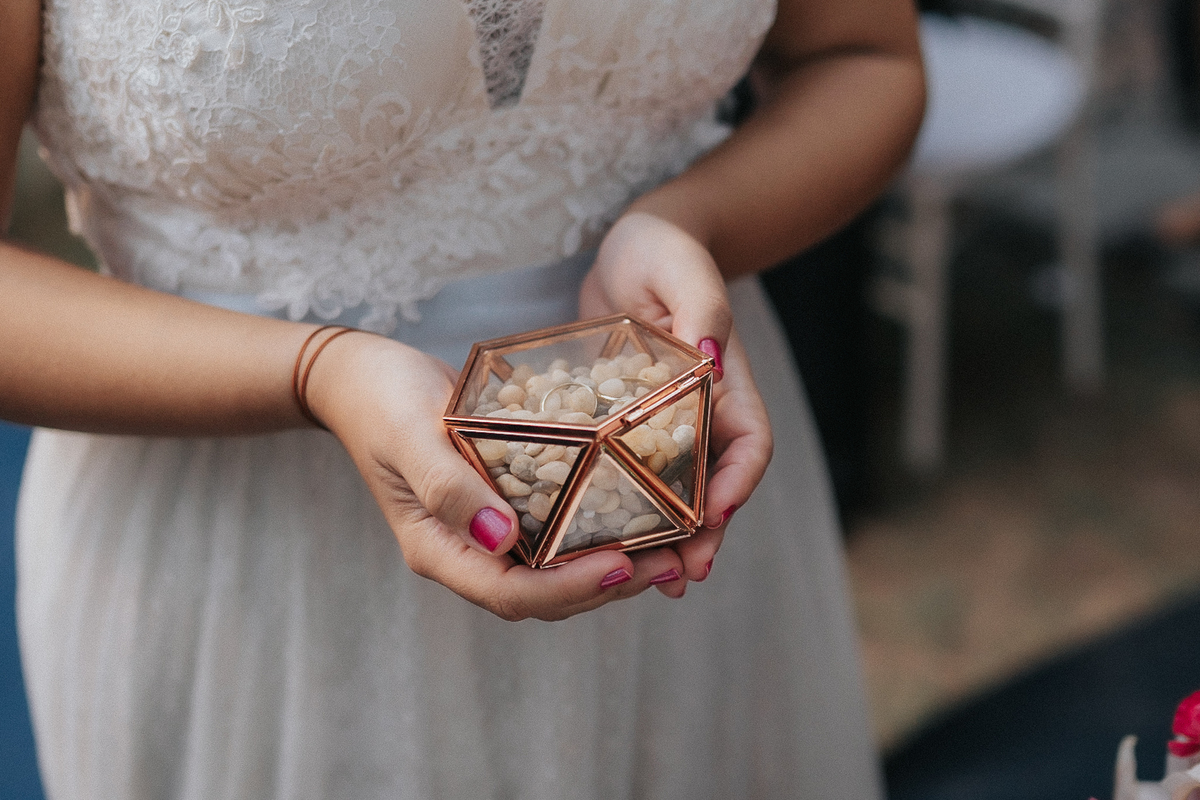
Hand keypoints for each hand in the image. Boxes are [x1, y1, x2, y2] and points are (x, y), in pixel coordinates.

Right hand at [302, 330, 689, 620]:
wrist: (362, 374)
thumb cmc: (381, 399)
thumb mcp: (409, 434)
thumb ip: (449, 488)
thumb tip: (501, 540)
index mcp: (438, 548)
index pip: (510, 594)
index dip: (570, 588)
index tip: (623, 563)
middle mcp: (468, 551)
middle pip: (545, 594)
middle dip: (610, 584)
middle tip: (673, 560)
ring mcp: (486, 531)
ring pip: (558, 569)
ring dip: (615, 564)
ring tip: (673, 546)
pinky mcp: (504, 504)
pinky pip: (557, 532)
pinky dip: (599, 528)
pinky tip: (640, 510)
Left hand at [580, 212, 773, 593]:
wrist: (632, 246)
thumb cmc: (665, 249)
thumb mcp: (683, 270)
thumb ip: (702, 311)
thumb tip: (711, 361)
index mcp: (727, 383)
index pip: (749, 445)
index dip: (737, 486)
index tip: (714, 517)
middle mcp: (703, 412)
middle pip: (715, 484)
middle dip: (705, 533)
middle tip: (684, 576)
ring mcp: (666, 423)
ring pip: (676, 491)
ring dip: (670, 536)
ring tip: (653, 581)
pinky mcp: (627, 424)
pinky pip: (632, 474)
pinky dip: (627, 509)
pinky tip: (605, 540)